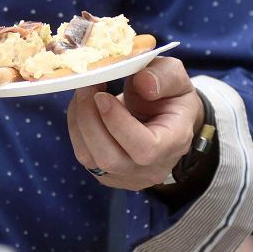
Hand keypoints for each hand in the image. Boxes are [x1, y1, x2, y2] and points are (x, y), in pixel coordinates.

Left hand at [67, 57, 203, 190]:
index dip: (117, 123)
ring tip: (83, 92)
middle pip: (110, 158)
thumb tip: (143, 83)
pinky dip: (76, 128)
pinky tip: (82, 107)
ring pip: (90, 159)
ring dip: (79, 122)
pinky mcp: (106, 174)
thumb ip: (165, 76)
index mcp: (173, 144)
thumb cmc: (171, 96)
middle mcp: (150, 169)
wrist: (165, 117)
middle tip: (87, 87)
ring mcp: (126, 176)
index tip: (102, 96)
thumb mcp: (176, 75)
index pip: (144, 148)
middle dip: (89, 120)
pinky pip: (83, 155)